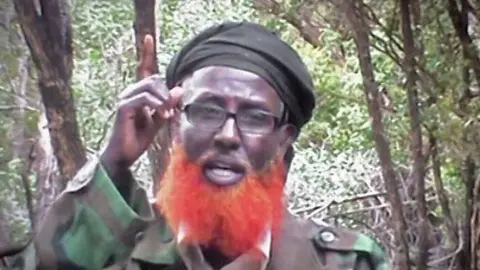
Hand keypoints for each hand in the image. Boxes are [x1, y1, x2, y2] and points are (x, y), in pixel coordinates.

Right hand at [101, 34, 182, 171]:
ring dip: (163, 100)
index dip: (146, 53)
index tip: (149, 37)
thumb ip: (168, 104)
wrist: (124, 155)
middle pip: (154, 79)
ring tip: (167, 115)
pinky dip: (156, 105)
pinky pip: (144, 98)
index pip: (143, 69)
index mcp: (139, 93)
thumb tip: (180, 89)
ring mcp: (125, 98)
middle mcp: (130, 92)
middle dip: (167, 94)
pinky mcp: (123, 107)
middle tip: (170, 111)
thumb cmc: (139, 138)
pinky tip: (161, 115)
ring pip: (150, 86)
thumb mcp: (159, 120)